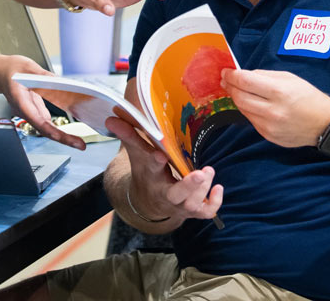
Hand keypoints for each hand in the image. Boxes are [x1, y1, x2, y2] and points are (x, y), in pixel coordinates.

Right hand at [0, 56, 85, 149]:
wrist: (0, 74)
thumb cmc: (10, 71)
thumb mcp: (27, 67)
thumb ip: (43, 75)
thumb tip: (60, 82)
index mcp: (20, 100)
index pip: (36, 119)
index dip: (50, 129)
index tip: (62, 137)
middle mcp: (25, 111)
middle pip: (44, 129)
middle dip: (62, 138)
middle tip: (80, 145)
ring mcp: (30, 113)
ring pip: (46, 129)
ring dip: (63, 137)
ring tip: (79, 142)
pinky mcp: (35, 112)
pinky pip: (48, 123)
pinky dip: (60, 129)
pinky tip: (72, 131)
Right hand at [106, 116, 222, 223]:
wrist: (149, 201)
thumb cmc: (145, 170)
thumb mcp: (137, 153)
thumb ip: (128, 134)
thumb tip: (111, 116)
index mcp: (150, 177)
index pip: (150, 169)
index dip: (154, 162)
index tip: (159, 155)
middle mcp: (165, 194)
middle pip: (176, 196)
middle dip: (189, 186)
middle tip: (201, 173)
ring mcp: (181, 205)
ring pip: (192, 205)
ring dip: (203, 189)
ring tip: (208, 170)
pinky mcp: (193, 211)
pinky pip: (206, 212)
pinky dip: (214, 203)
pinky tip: (218, 187)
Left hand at [221, 68, 329, 148]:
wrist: (324, 124)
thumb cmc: (307, 97)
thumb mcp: (289, 78)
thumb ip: (264, 75)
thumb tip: (243, 74)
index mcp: (279, 92)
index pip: (245, 81)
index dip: (231, 75)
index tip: (225, 72)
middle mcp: (272, 110)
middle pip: (239, 97)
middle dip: (230, 86)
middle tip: (226, 80)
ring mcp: (269, 126)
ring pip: (242, 109)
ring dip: (237, 98)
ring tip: (238, 90)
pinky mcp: (268, 136)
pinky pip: (251, 120)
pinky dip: (248, 110)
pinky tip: (253, 104)